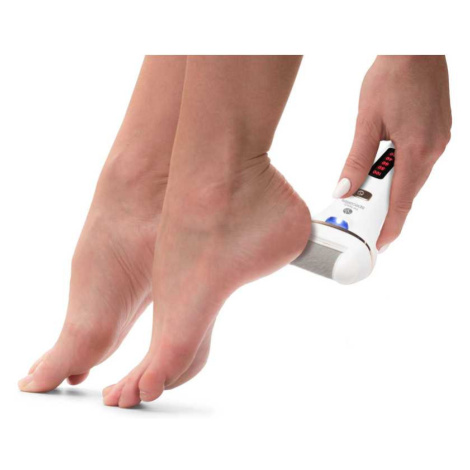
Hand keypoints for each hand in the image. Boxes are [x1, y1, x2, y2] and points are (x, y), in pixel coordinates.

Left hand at [333, 56, 450, 250]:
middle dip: (383, 209)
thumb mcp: (366, 122)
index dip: (390, 227)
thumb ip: (355, 159)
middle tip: (359, 216)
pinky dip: (399, 174)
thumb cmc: (391, 77)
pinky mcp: (437, 134)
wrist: (415, 47)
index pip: (401, 202)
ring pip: (411, 180)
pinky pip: (417, 165)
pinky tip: (382, 169)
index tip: (380, 244)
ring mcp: (439, 142)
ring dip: (390, 190)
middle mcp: (433, 150)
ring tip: (365, 192)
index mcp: (416, 150)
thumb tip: (343, 188)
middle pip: (406, 194)